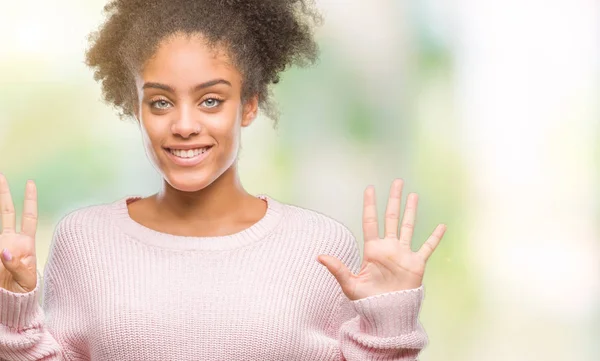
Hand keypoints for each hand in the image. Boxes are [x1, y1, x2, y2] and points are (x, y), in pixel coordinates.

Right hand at [0, 174, 37, 292]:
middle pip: (7, 212)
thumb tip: (4, 251)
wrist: (11, 304)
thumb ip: (17, 266)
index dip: (30, 200)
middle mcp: (10, 240)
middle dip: (4, 194)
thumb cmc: (24, 292)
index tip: (30, 183)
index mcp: (26, 243)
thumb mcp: (26, 281)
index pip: (28, 216)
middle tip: (2, 176)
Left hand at [317, 179, 445, 300]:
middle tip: (397, 181)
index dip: (370, 205)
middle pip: (391, 217)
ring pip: (408, 226)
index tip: (370, 188)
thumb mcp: (350, 284)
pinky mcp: (416, 263)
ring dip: (411, 211)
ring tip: (413, 195)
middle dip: (394, 199)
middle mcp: (388, 247)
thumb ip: (337, 268)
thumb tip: (319, 257)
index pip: (371, 221)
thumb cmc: (367, 300)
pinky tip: (442, 226)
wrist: (386, 313)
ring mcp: (403, 254)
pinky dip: (435, 237)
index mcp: (372, 249)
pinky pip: (427, 247)